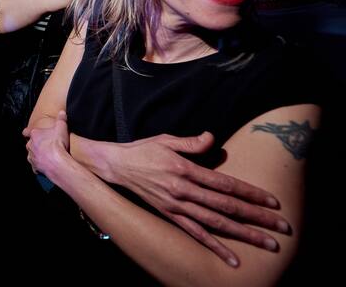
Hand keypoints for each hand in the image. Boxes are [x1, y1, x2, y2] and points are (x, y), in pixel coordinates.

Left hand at [24, 111, 70, 177]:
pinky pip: (35, 166)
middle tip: (45, 145)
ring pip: (32, 154)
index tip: (26, 132)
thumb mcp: (61, 127)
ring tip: (46, 155)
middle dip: (36, 144)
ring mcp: (32, 156)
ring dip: (37, 154)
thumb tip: (62, 112)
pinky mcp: (35, 166)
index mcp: (35, 134)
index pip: (27, 131)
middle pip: (30, 143)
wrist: (57, 161)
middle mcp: (30, 145)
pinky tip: (46, 165)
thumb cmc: (58, 143)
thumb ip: (61, 118)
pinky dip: (39, 165)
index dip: (27, 132)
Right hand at [76, 132, 289, 265]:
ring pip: (216, 223)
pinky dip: (215, 248)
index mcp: (185, 170)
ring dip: (244, 234)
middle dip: (257, 217)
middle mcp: (183, 191)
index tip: (273, 201)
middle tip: (282, 226)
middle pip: (227, 206)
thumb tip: (212, 138)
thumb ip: (190, 142)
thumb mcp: (166, 139)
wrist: (116, 167)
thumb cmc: (143, 150)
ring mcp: (177, 207)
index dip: (250, 193)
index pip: (225, 184)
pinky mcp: (170, 216)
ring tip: (267, 244)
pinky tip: (232, 259)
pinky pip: (196, 234)